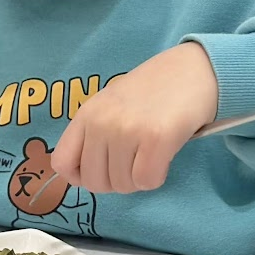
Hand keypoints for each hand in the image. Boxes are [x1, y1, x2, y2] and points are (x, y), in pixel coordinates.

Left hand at [51, 42, 218, 193]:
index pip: (62, 162)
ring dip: (138, 178)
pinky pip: (146, 182)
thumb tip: (83, 175)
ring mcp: (127, 130)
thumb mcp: (111, 104)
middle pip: (94, 182)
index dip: (79, 176)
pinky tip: (163, 157)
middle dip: (115, 182)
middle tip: (133, 163)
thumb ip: (94, 133)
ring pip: (122, 185)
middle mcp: (101, 122)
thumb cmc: (153, 90)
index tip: (101, 170)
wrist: (193, 69)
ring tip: (150, 153)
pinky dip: (156, 177)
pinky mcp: (156, 139)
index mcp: (87, 114)